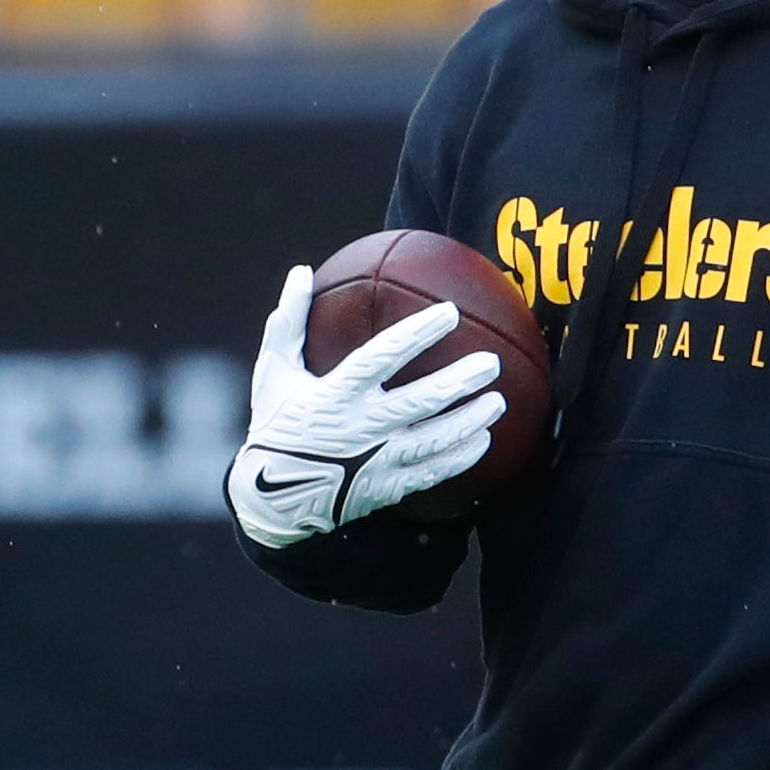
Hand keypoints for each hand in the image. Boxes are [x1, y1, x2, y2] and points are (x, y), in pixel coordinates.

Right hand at [226, 265, 505, 548]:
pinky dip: (460, 458)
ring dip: (469, 421)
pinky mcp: (385, 487)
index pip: (382, 358)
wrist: (271, 498)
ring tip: (498, 402)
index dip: (417, 335)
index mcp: (334, 395)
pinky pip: (430, 473)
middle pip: (420, 402)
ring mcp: (375, 462)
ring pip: (433, 441)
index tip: (449, 313)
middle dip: (459, 381)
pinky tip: (483, 441)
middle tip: (491, 363)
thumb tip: (300, 271)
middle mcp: (360, 428)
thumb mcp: (273, 371)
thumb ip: (289, 322)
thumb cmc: (276, 424)